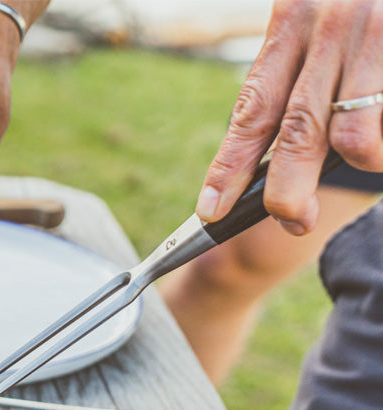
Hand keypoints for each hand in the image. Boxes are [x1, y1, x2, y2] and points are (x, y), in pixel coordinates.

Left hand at [196, 0, 382, 233]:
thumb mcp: (316, 11)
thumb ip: (293, 72)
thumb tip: (265, 158)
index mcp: (293, 19)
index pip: (253, 108)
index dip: (229, 167)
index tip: (211, 210)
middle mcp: (331, 26)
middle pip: (297, 134)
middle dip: (287, 193)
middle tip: (292, 220)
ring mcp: (376, 35)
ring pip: (354, 138)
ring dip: (360, 162)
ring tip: (371, 155)